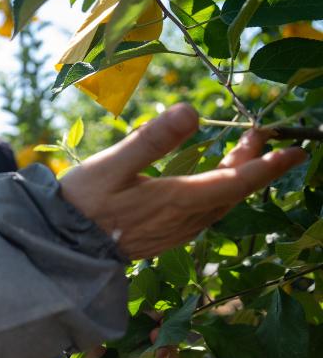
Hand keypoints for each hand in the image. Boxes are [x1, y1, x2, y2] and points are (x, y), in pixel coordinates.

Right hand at [60, 104, 305, 259]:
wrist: (61, 247)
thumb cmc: (81, 203)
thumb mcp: (111, 165)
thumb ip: (152, 139)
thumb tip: (192, 110)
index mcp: (177, 200)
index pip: (237, 181)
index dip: (268, 165)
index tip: (295, 149)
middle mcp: (185, 220)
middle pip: (233, 192)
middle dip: (255, 165)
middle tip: (266, 137)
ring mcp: (176, 232)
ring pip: (220, 204)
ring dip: (237, 178)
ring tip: (245, 153)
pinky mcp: (165, 238)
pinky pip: (205, 214)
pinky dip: (219, 193)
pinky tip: (211, 183)